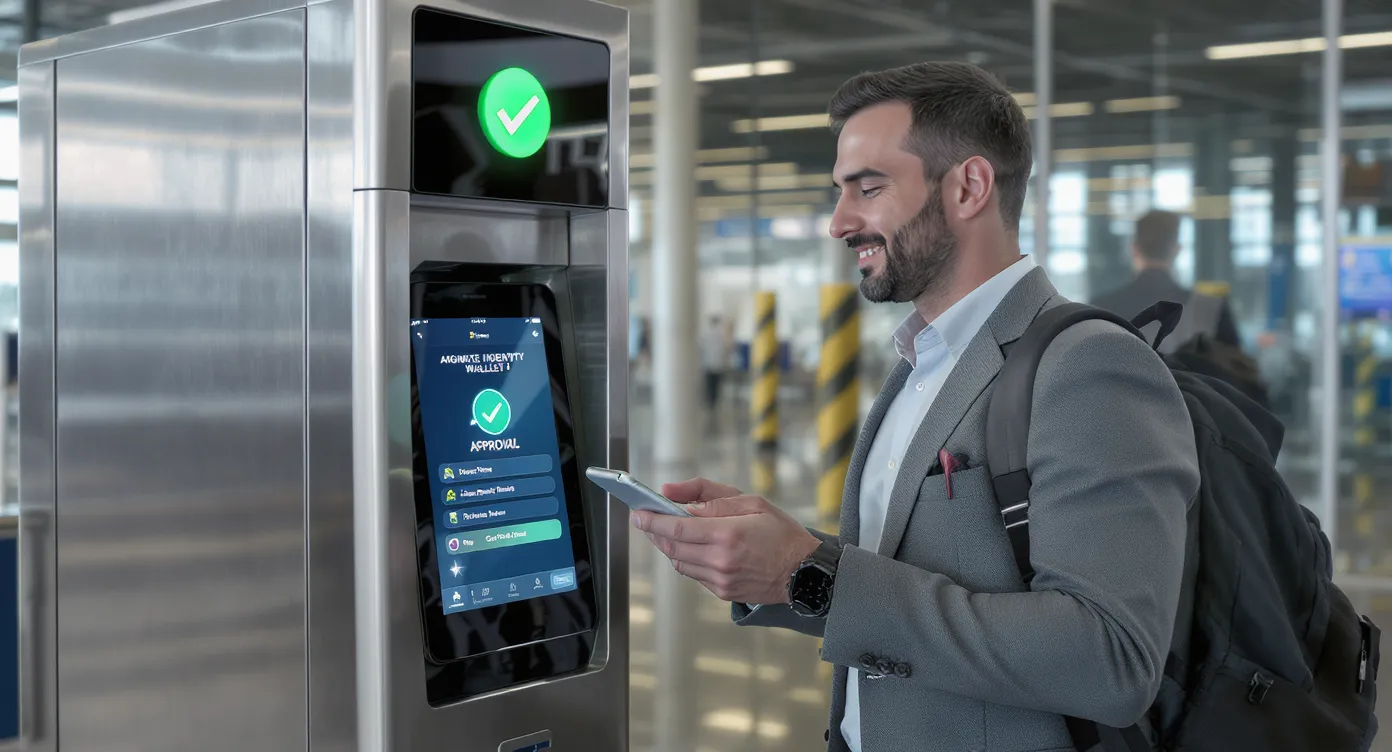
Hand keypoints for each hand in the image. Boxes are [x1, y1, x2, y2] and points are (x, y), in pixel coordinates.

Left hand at [632, 477, 820, 604]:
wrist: (806, 573)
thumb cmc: (782, 533)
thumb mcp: (751, 501)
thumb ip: (708, 495)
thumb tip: (671, 493)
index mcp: (727, 534)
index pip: (676, 528)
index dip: (652, 520)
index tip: (638, 513)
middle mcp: (720, 560)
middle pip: (671, 547)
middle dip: (654, 532)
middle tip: (646, 519)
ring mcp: (720, 579)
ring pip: (679, 562)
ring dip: (669, 547)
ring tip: (668, 532)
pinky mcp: (723, 592)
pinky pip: (694, 574)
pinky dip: (687, 559)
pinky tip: (691, 548)